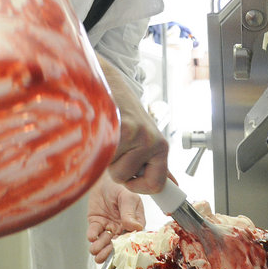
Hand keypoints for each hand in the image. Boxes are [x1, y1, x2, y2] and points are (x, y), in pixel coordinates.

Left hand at [87, 171, 145, 262]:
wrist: (104, 178)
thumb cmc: (120, 186)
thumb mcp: (128, 197)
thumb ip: (130, 212)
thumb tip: (136, 227)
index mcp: (134, 222)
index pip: (131, 238)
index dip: (126, 245)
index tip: (120, 249)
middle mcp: (122, 227)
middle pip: (117, 244)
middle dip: (109, 252)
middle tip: (102, 257)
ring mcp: (109, 226)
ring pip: (105, 241)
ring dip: (99, 247)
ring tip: (95, 250)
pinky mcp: (96, 223)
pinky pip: (94, 232)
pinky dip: (92, 235)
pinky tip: (92, 236)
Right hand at [96, 56, 168, 193]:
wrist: (105, 82)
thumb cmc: (120, 111)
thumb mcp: (141, 138)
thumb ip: (151, 162)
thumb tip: (170, 185)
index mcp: (160, 145)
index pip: (156, 184)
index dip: (137, 186)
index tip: (129, 178)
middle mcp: (153, 141)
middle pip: (125, 178)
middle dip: (112, 167)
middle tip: (114, 144)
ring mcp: (139, 134)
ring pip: (112, 168)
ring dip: (104, 155)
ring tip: (107, 134)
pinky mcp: (123, 128)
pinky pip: (104, 154)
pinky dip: (96, 146)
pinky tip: (99, 129)